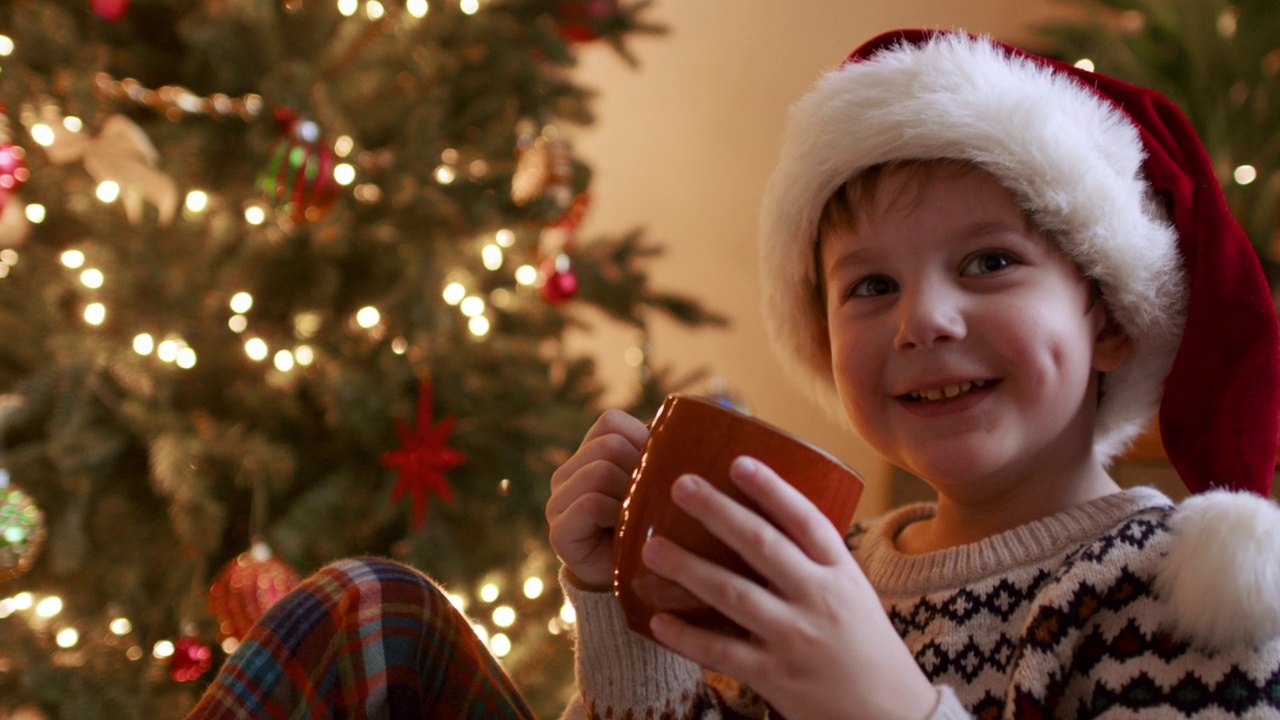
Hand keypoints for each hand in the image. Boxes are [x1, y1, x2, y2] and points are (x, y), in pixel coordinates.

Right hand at [547, 409, 647, 590]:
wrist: (638, 583)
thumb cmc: (654, 527)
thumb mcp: (657, 483)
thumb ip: (661, 454)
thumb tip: (696, 426)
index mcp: (586, 455)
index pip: (611, 422)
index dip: (641, 441)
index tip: (654, 472)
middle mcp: (565, 475)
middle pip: (608, 445)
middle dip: (638, 470)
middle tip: (648, 501)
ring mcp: (557, 503)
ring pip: (599, 471)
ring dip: (628, 494)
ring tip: (637, 517)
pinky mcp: (559, 532)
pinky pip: (591, 504)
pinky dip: (615, 515)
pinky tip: (624, 532)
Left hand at [641, 456, 937, 719]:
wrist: (889, 713)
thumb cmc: (864, 643)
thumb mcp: (852, 591)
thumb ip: (814, 558)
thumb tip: (764, 512)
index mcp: (840, 573)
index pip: (806, 520)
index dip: (772, 489)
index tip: (738, 462)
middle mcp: (818, 598)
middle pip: (762, 545)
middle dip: (718, 512)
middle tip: (680, 485)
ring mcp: (795, 638)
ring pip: (733, 594)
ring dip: (688, 568)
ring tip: (652, 547)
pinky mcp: (776, 676)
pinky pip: (722, 653)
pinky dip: (688, 637)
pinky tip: (658, 619)